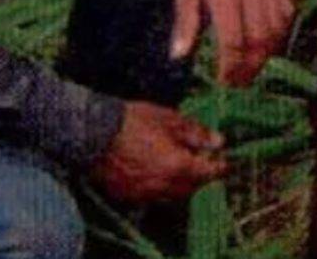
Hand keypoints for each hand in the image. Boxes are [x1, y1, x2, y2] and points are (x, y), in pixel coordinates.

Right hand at [88, 101, 225, 203]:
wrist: (93, 133)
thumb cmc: (134, 121)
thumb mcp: (172, 120)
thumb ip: (197, 133)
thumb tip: (219, 142)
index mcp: (179, 166)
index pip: (209, 173)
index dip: (219, 166)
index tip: (223, 159)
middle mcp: (164, 186)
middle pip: (193, 187)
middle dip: (201, 175)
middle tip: (202, 159)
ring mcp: (144, 193)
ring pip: (174, 195)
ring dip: (183, 183)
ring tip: (181, 164)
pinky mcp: (128, 196)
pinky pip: (153, 196)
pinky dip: (162, 187)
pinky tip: (159, 170)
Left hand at [171, 0, 292, 86]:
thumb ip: (185, 21)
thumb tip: (179, 56)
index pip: (232, 39)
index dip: (230, 66)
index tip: (224, 81)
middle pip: (259, 39)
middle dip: (250, 66)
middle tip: (239, 81)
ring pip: (276, 27)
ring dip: (267, 52)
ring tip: (253, 66)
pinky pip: (287, 9)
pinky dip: (281, 30)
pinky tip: (270, 39)